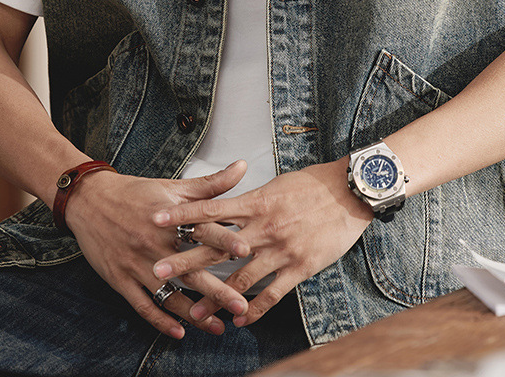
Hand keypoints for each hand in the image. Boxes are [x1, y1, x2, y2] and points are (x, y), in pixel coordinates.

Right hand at [64, 161, 251, 338]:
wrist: (89, 200)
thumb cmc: (136, 192)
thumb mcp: (173, 186)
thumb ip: (211, 183)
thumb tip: (242, 167)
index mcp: (170, 218)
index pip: (202, 230)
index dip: (224, 239)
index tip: (246, 251)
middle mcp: (155, 243)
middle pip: (191, 270)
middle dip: (218, 290)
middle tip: (241, 304)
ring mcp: (137, 264)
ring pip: (170, 295)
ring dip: (195, 314)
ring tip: (218, 326)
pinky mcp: (120, 279)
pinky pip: (143, 305)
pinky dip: (161, 321)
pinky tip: (179, 332)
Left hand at [151, 160, 373, 325]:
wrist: (349, 192)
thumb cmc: (314, 184)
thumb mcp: (278, 185)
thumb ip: (253, 198)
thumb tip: (232, 204)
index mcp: (256, 202)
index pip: (211, 208)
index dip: (182, 215)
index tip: (156, 218)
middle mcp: (263, 228)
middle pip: (216, 248)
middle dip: (185, 261)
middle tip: (157, 272)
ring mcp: (281, 249)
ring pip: (241, 278)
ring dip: (216, 297)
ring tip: (194, 312)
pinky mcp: (299, 267)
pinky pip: (272, 294)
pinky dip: (255, 309)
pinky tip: (241, 320)